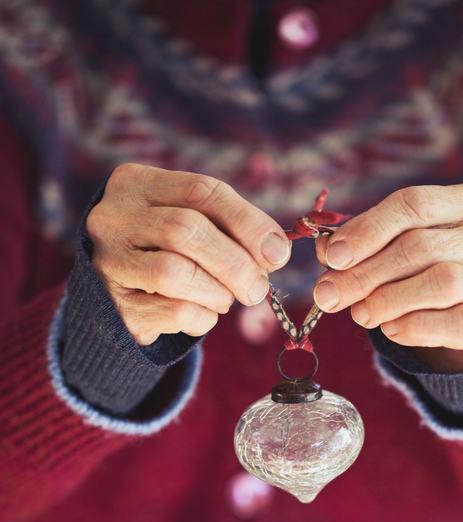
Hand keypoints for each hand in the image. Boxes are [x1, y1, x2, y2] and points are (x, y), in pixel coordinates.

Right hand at [86, 163, 290, 344]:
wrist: (117, 296)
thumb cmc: (167, 250)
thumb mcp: (193, 223)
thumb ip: (231, 227)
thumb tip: (276, 252)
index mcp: (137, 184)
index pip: (201, 191)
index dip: (247, 222)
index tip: (277, 253)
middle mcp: (112, 218)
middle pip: (185, 230)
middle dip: (235, 263)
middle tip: (258, 288)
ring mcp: (107, 262)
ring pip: (173, 272)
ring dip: (217, 291)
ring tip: (227, 298)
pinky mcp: (113, 307)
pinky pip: (172, 312)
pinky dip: (203, 317)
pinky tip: (204, 313)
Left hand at [313, 184, 462, 371]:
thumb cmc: (426, 274)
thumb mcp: (398, 249)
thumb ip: (363, 246)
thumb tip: (327, 250)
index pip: (413, 203)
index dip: (367, 229)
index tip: (332, 256)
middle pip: (420, 246)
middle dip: (365, 273)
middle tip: (330, 294)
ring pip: (441, 282)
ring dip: (388, 300)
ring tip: (361, 313)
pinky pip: (459, 323)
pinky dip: (417, 327)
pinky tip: (392, 330)